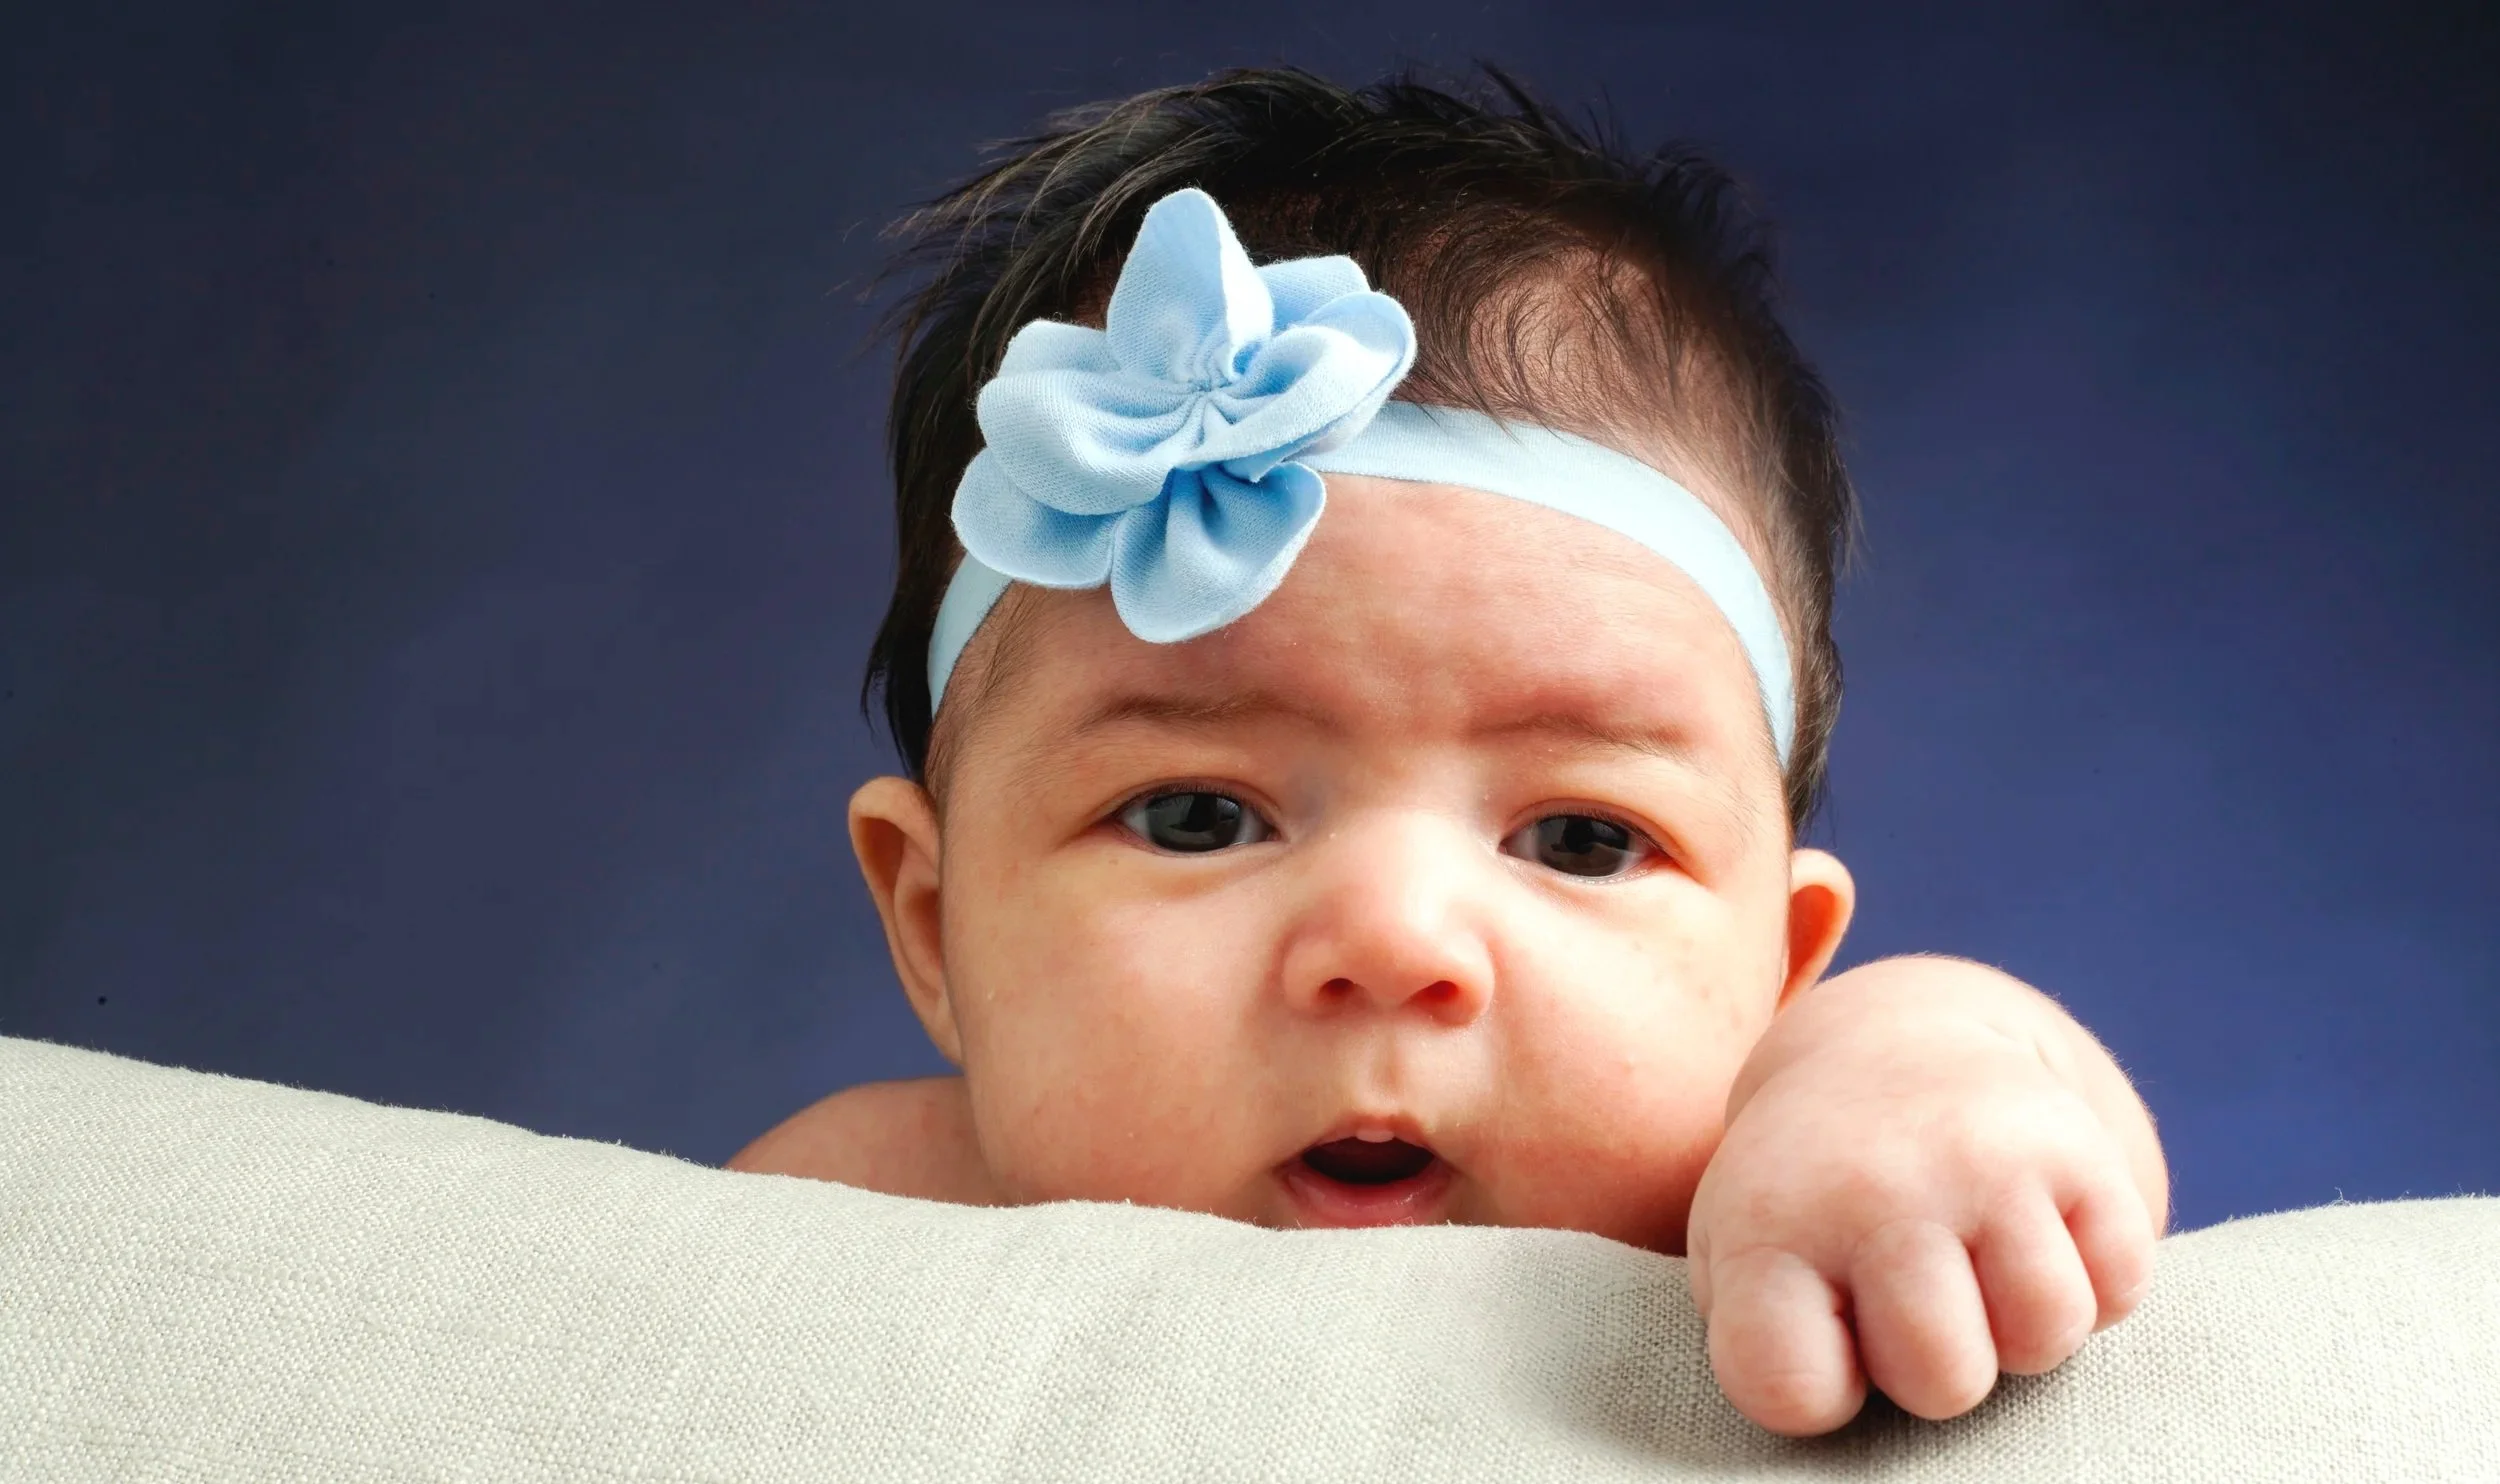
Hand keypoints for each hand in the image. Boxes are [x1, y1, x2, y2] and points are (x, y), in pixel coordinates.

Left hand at [1683, 958, 2163, 1434]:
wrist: (1892, 1051)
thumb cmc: (1814, 1199)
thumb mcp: (1743, 1257)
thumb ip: (1769, 1351)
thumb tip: (1859, 1462)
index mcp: (1767, 1228)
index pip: (1791, 1391)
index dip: (1819, 1387)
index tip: (1818, 1328)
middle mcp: (1871, 1188)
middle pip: (1943, 1381)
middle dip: (1936, 1359)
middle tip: (1905, 1285)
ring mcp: (1978, 1161)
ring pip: (2044, 1336)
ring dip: (2019, 1322)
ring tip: (1971, 1255)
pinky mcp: (2074, 1145)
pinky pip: (2118, 1288)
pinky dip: (2090, 1277)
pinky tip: (2031, 1225)